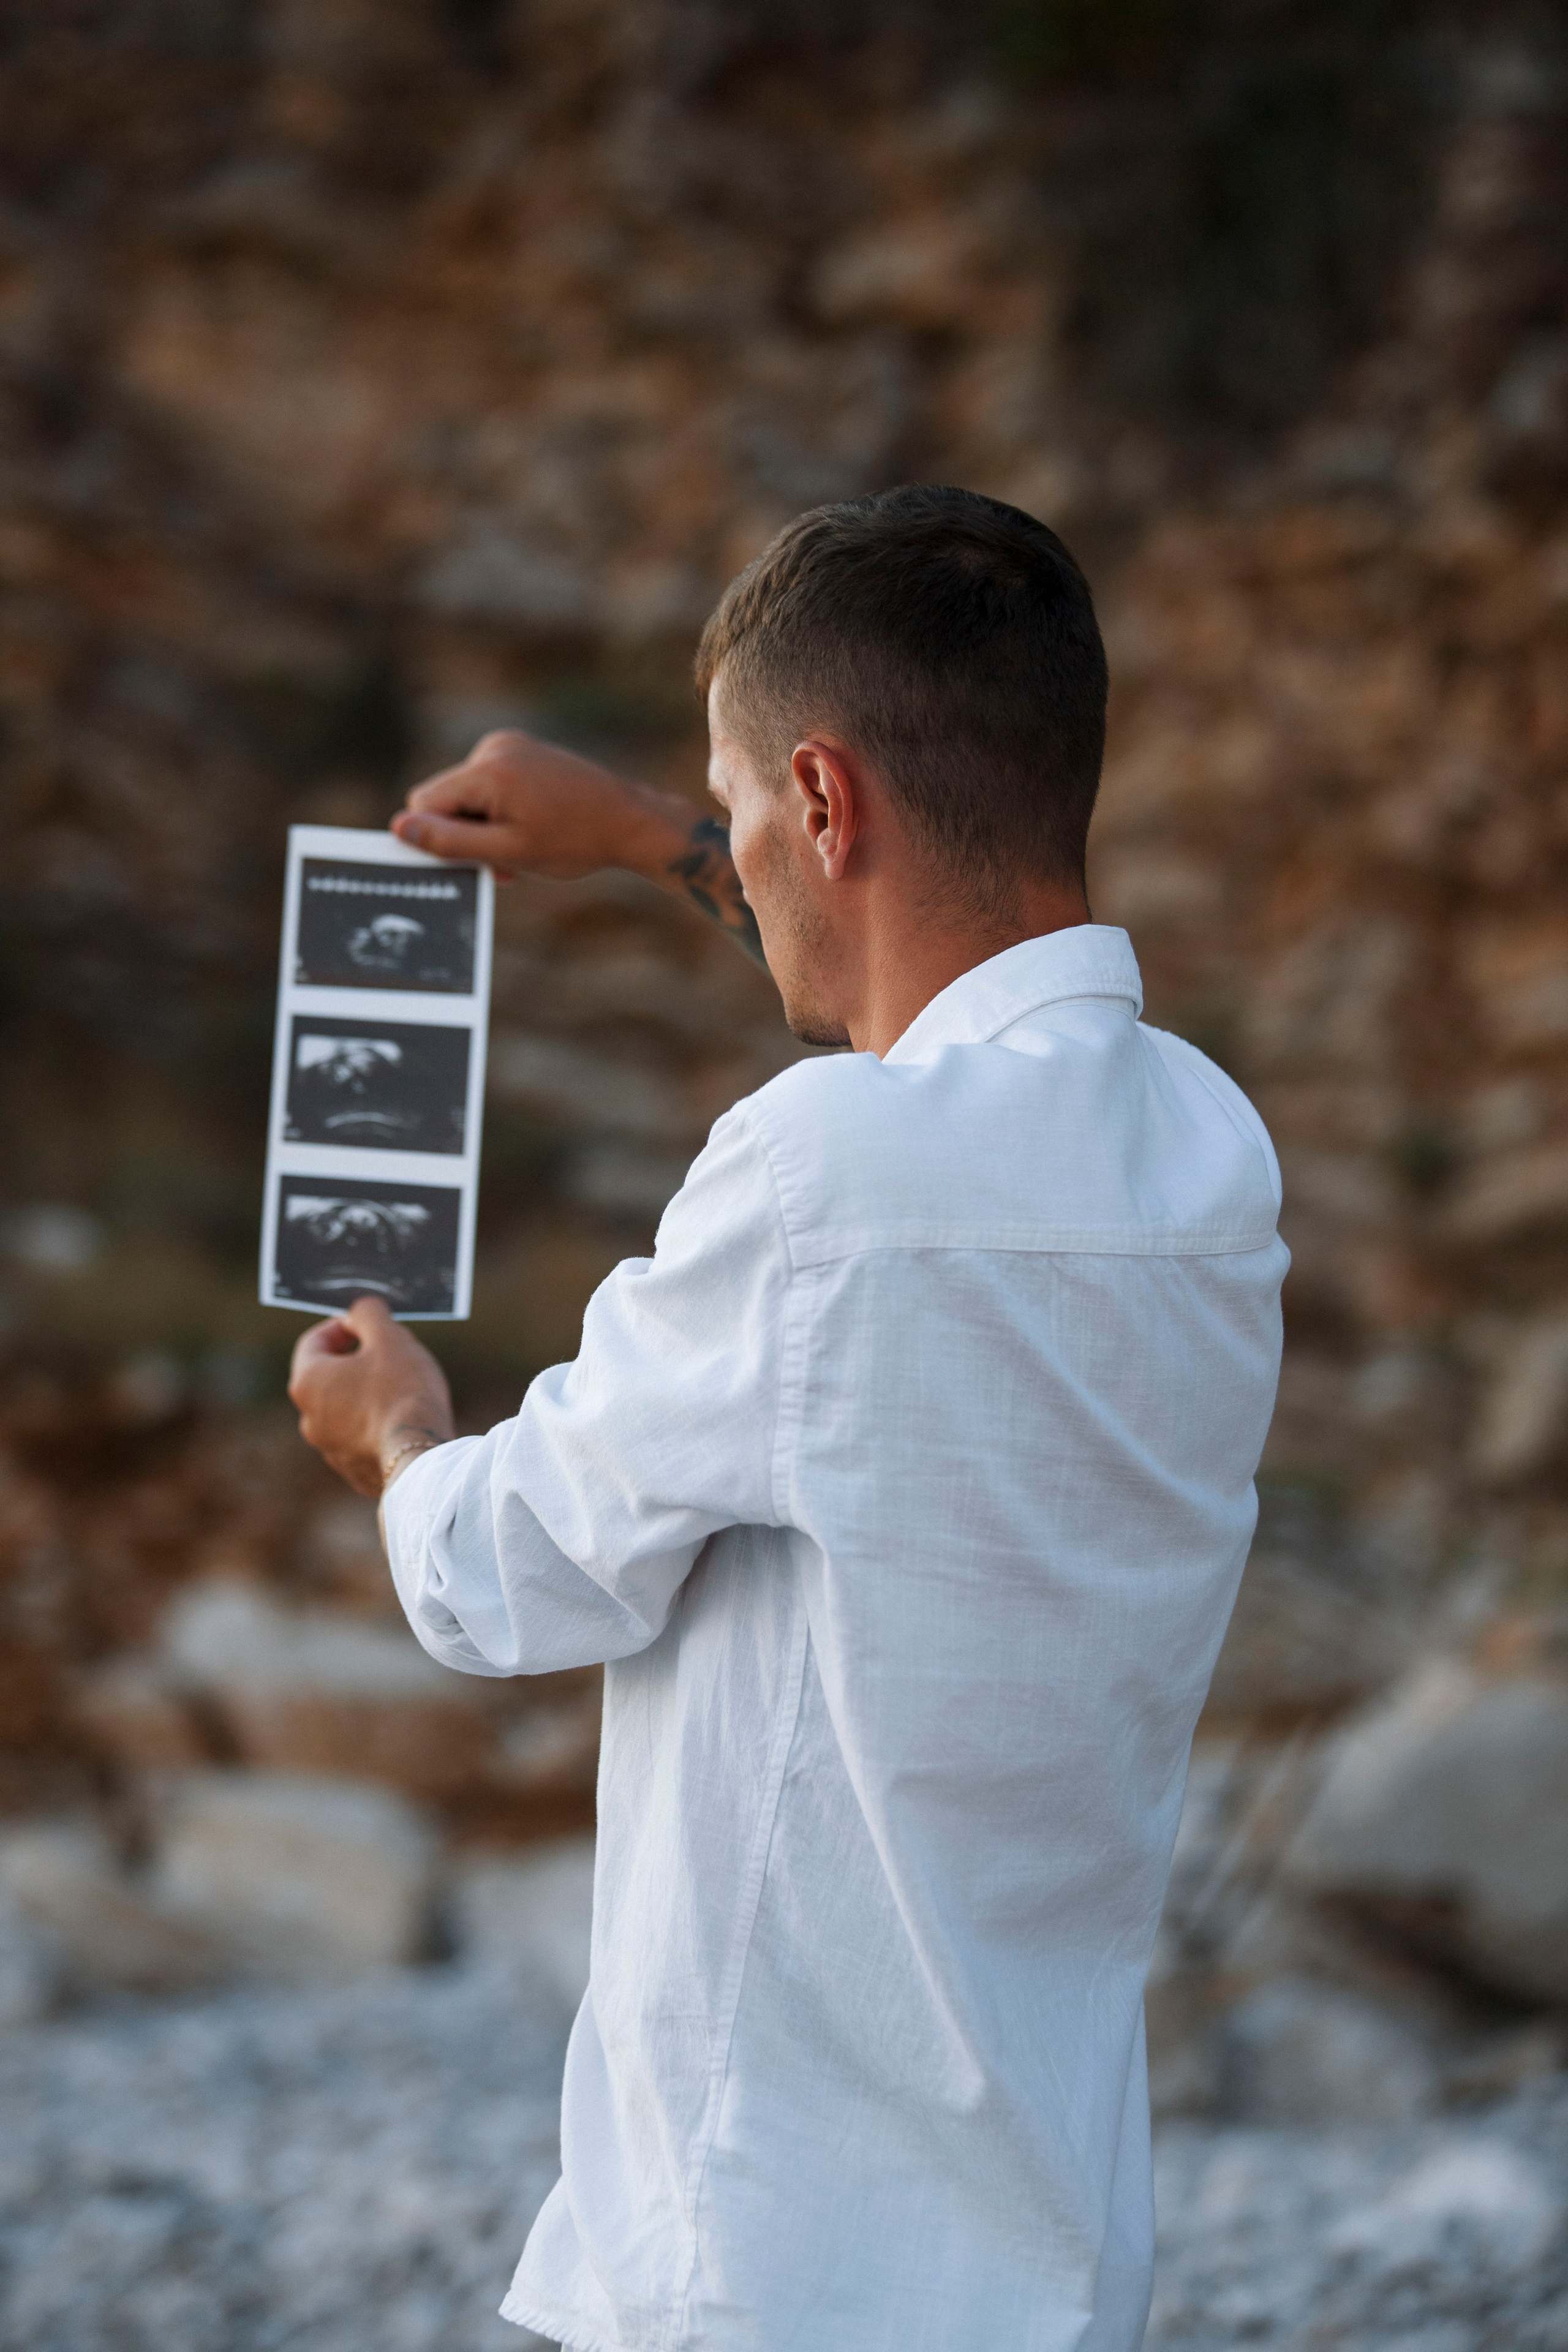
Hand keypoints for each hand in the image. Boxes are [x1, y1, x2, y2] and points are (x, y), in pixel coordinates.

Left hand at [288, 1296, 455, 1497]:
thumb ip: (368, 1314)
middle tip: (388, 1351)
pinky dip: (376, 1424)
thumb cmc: (402, 1392)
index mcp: (308, 1382)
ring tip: (401, 1387)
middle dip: (355, 1359)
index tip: (367, 1323)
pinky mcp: (352, 1471)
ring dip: (365, 1393)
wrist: (420, 1459)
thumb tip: (360, 1310)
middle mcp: (309, 1419)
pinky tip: (404, 1419)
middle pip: (328, 1376)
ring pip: (344, 1409)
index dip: (341, 1326)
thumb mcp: (389, 1337)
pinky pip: (360, 1437)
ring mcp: (329, 1449)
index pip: (314, 1342)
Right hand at [390, 729, 683, 884]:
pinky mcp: (522, 750)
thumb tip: (400, 828)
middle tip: (506, 863)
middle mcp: (494, 747)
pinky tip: (530, 827)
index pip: (425, 801)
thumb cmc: (575, 840)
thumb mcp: (508, 851)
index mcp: (488, 770)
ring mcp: (510, 745)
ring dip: (485, 827)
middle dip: (466, 834)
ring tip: (523, 848)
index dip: (438, 837)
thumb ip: (450, 842)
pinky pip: (489, 785)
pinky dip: (500, 811)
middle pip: (446, 798)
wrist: (630, 820)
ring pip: (468, 796)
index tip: (471, 862)